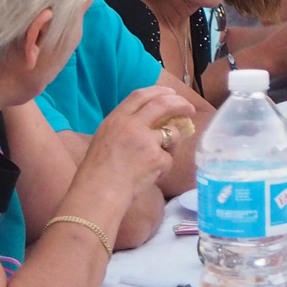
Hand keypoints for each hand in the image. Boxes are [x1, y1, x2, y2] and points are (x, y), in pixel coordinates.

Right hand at [77, 86, 193, 203]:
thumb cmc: (97, 172)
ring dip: (172, 144)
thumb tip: (153, 122)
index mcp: (116, 119)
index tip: (171, 94)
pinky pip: (168, 159)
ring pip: (172, 134)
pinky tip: (149, 176)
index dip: (158, 91)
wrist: (98, 194)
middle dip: (180, 104)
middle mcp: (132, 125)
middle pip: (162, 104)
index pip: (140, 95)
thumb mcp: (104, 139)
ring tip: (157, 160)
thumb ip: (125, 126)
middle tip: (189, 109)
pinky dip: (163, 168)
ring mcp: (146, 140)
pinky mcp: (156, 158)